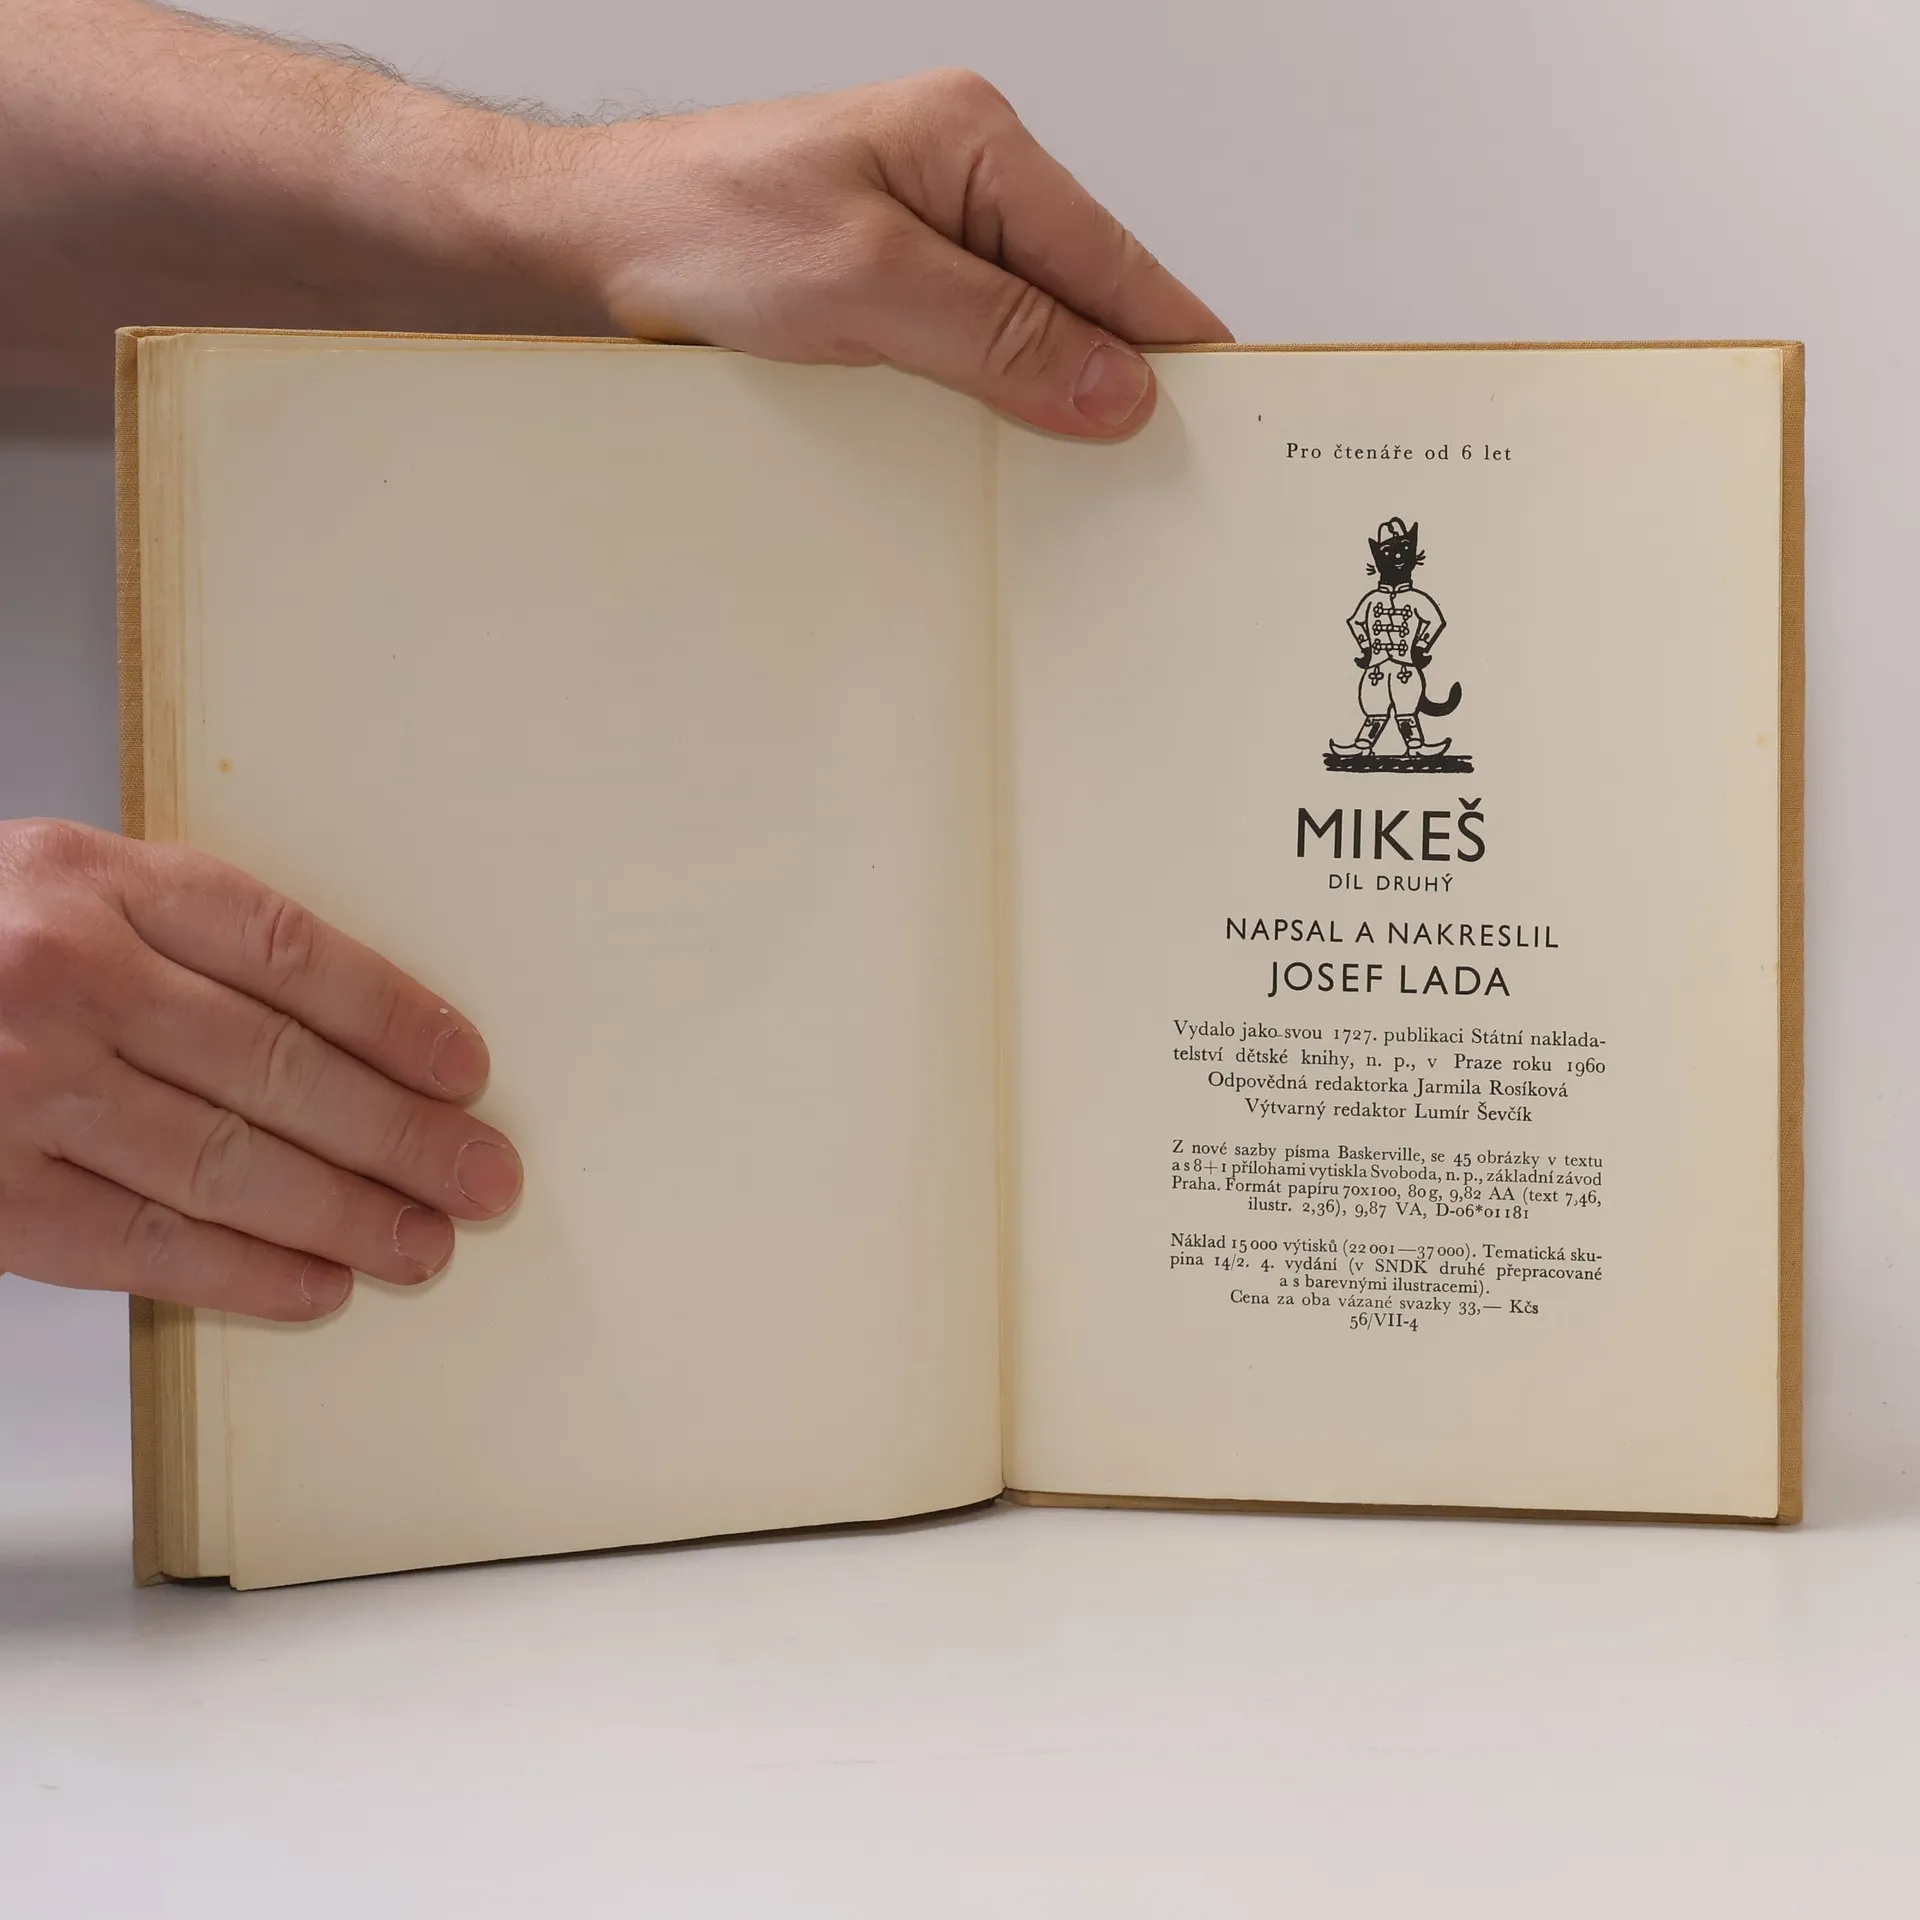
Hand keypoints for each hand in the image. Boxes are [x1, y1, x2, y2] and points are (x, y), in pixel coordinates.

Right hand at [0, 819, 521, 1320]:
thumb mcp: (57, 888)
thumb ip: (182, 940)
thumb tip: (355, 1034)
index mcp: (93, 880)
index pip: (290, 952)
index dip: (396, 1017)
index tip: (467, 1070)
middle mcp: (63, 978)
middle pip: (279, 1067)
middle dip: (402, 1134)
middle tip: (483, 1175)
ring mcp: (19, 1092)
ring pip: (228, 1164)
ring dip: (347, 1214)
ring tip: (425, 1241)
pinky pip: (141, 1244)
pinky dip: (245, 1271)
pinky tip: (318, 1284)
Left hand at [549, 71, 1231, 437]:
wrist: (590, 248)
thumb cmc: (700, 228)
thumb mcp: (862, 281)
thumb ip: (996, 333)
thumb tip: (1114, 388)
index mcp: (975, 144)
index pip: (1110, 257)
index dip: (1167, 343)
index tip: (1221, 417)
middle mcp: (962, 184)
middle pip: (1081, 297)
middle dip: (1111, 382)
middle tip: (1148, 478)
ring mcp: (928, 240)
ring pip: (1029, 334)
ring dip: (1047, 402)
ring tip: (1078, 479)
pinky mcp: (892, 292)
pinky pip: (973, 356)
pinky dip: (992, 406)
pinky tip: (999, 455)